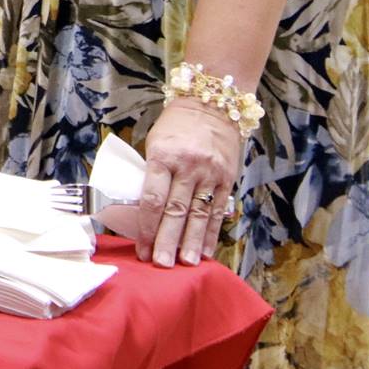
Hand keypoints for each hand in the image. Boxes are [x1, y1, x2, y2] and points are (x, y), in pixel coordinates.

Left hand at [135, 99, 242, 266]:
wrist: (211, 104)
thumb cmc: (175, 126)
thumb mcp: (155, 143)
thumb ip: (152, 174)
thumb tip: (143, 210)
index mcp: (162, 155)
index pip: (153, 198)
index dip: (147, 226)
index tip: (142, 247)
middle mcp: (188, 165)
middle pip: (176, 210)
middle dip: (167, 240)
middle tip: (161, 265)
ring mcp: (210, 173)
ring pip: (198, 214)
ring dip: (190, 243)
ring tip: (184, 265)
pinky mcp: (227, 178)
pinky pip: (217, 210)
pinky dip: (210, 233)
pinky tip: (204, 250)